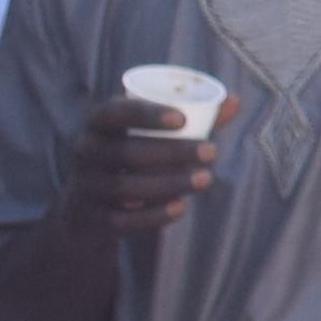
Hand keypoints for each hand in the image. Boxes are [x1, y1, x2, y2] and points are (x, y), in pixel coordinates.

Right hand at [58, 91, 225, 245]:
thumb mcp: (150, 134)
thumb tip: (235, 101)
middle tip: (212, 151)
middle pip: (127, 152)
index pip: (116, 113)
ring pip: (126, 187)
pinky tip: (180, 207)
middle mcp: (85, 151)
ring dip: (169, 183)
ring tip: (206, 179)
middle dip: (172, 152)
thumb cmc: (132, 156)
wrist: (88, 206)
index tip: (183, 119)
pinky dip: (152, 215)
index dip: (147, 115)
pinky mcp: (92, 218)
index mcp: (98, 123)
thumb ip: (191, 119)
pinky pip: (122, 219)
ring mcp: (86, 186)